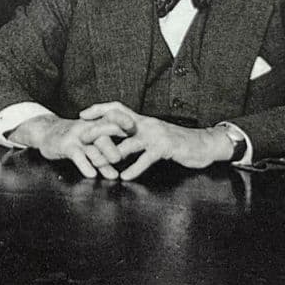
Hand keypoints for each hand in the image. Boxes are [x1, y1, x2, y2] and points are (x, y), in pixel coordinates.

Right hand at [12, 110, 134, 179]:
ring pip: (93, 148)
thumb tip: (124, 158)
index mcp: (96, 123)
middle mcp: (88, 128)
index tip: (135, 132)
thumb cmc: (73, 138)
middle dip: (115, 148)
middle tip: (124, 160)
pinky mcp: (66, 146)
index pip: (113, 119)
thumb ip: (105, 145)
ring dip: (103, 162)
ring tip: (113, 176)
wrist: (46, 133)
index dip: (125, 122)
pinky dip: (85, 165)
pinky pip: (77, 155)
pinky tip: (92, 175)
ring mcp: (77, 136)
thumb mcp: (89, 137)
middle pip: (104, 135)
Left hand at [79, 103, 231, 180]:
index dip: (99, 109)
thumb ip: (137, 136)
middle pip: (117, 123)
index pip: (117, 108)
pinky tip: (125, 177)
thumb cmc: (176, 142)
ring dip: (111, 155)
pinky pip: (146, 159)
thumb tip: (118, 141)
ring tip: (98, 163)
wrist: (202, 144)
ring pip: (128, 144)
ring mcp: (155, 135)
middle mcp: (146, 124)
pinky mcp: (165, 148)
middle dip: (98, 130)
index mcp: (142, 120)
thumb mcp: (154, 135)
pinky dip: (135, 168)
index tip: (82, 114)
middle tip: (83, 137)